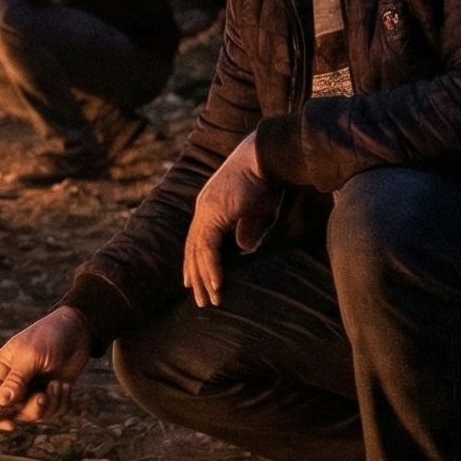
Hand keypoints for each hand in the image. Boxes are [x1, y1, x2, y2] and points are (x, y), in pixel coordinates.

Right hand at [0, 307, 90, 427]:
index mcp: (2, 369)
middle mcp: (15, 382)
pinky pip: (53, 411)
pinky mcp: (52, 392)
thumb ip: (16, 380)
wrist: (78, 330)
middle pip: (15, 412)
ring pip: (36, 413)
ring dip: (50, 404)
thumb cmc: (49, 337)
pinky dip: (61, 403)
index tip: (10, 425)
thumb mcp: (30, 356)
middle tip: (43, 396)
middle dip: (31, 408)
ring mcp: (34, 388)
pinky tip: (66, 386)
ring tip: (58, 385)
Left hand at [182, 133, 281, 308]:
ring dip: (203, 278)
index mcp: (210, 207)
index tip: (199, 283)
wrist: (267, 159)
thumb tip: (243, 247)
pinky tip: (217, 284)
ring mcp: (205, 211)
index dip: (198, 263)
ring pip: (198, 252)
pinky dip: (211, 267)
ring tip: (209, 300)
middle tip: (201, 301)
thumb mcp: (254, 210)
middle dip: (197, 276)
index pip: (199, 241)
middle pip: (193, 249)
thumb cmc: (265, 180)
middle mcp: (203, 209)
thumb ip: (246, 228)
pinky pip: (207, 248)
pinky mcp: (213, 214)